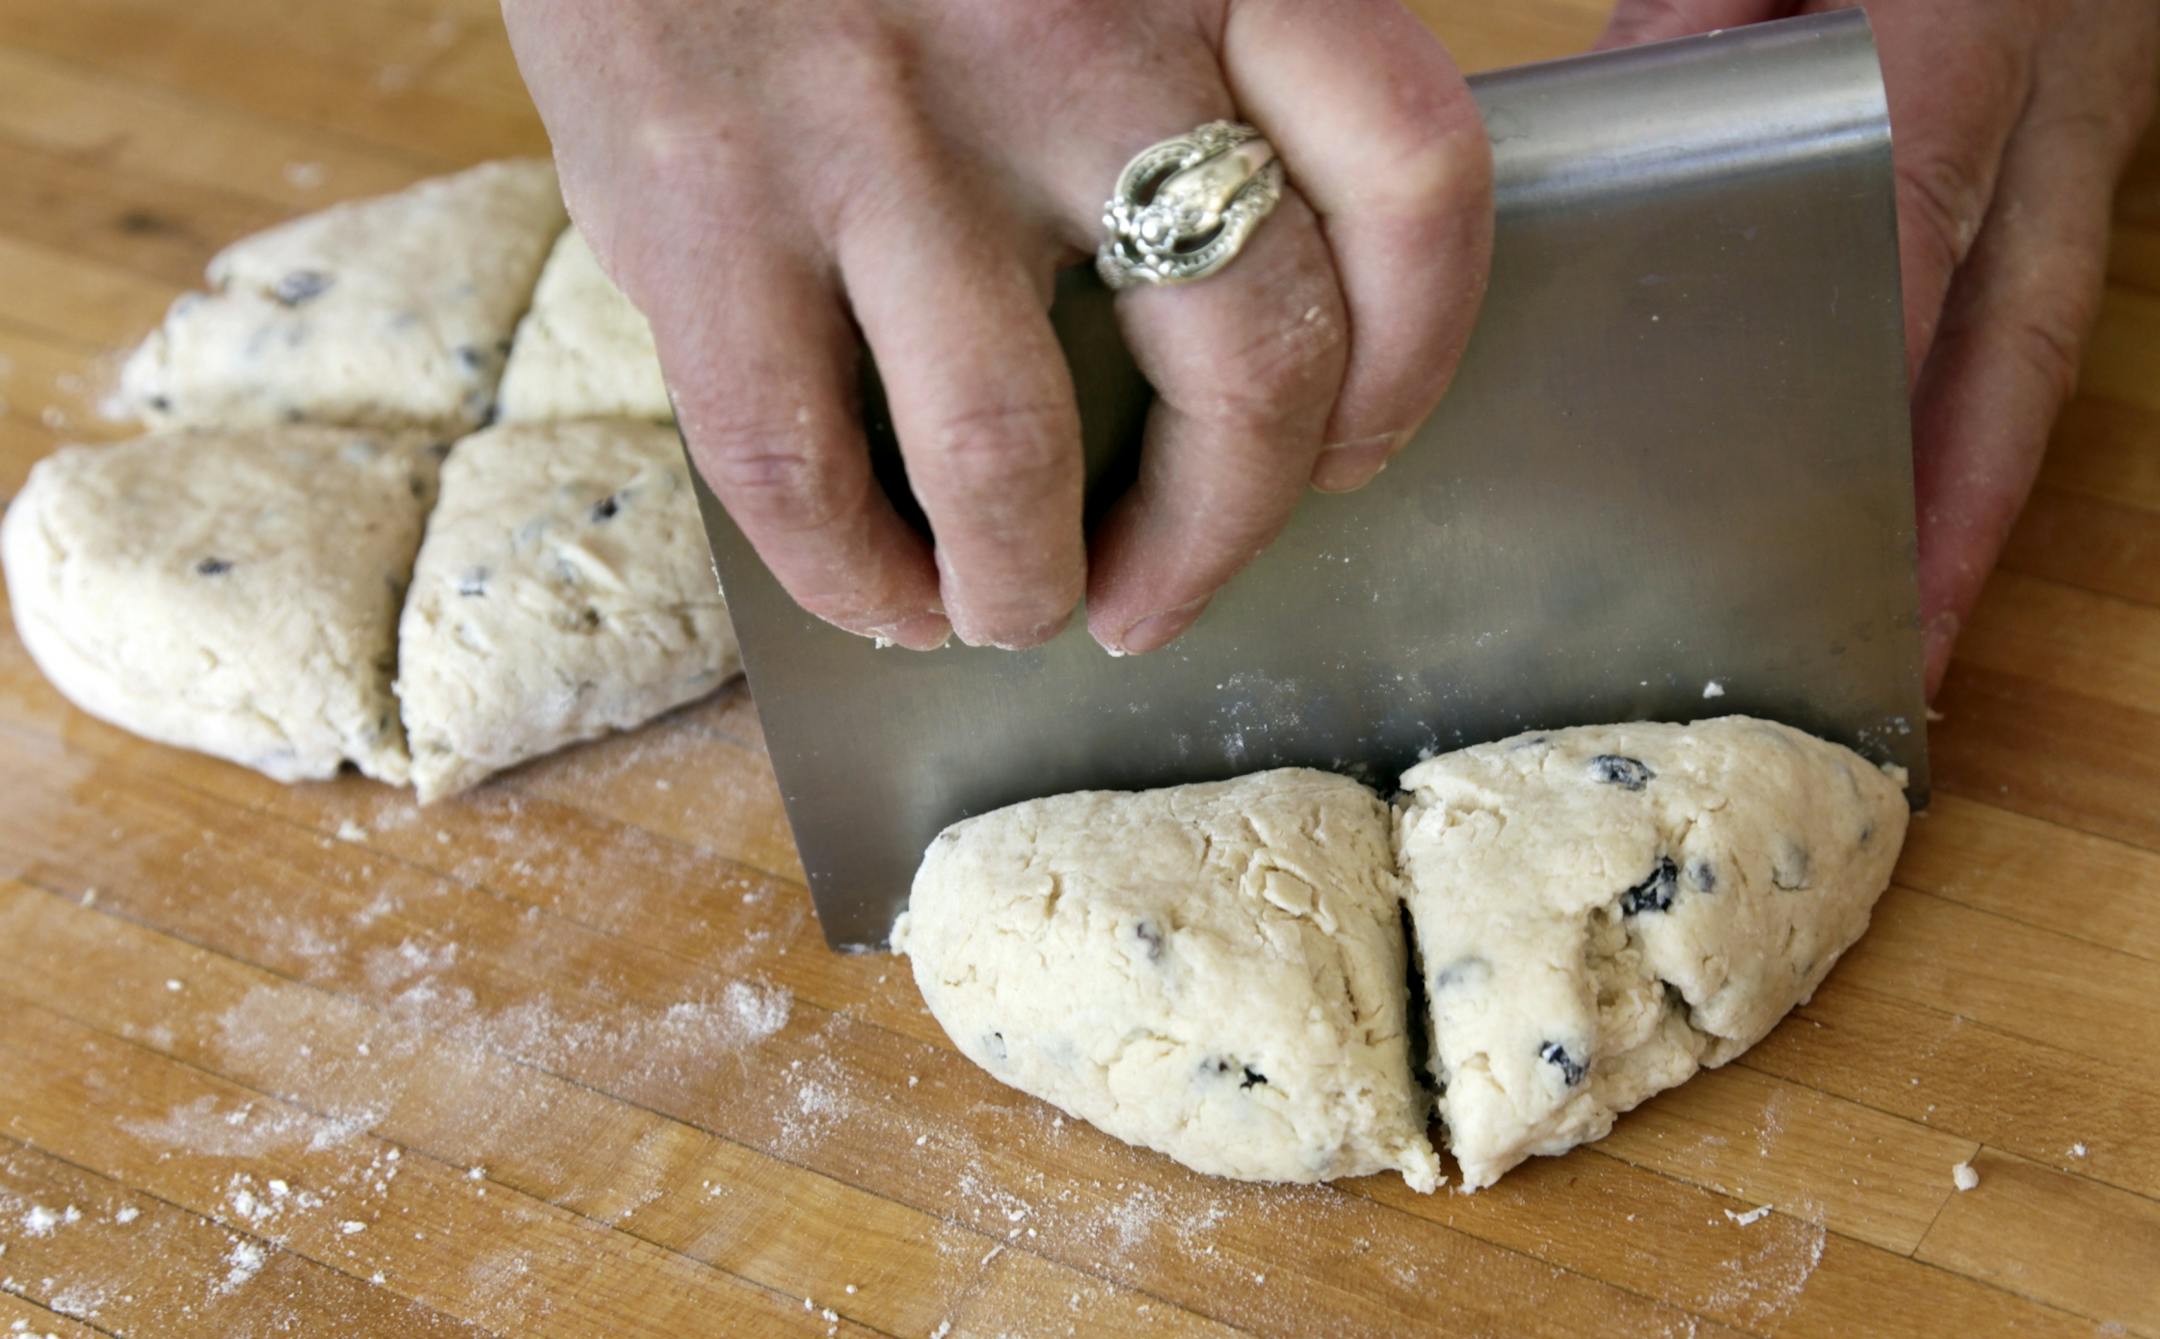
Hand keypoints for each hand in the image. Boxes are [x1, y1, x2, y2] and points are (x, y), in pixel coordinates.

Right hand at [504, 0, 1491, 652]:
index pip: (1412, 181)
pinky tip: (877, 585)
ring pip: (1009, 460)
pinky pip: (800, 466)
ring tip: (1006, 605)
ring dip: (1022, 588)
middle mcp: (1070, 39)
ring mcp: (883, 127)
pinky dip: (853, 576)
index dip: (1407, 366)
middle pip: (1246, 366)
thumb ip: (1200, 68)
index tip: (1345, 451)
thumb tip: (1250, 301)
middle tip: (1158, 591)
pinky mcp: (709, 202)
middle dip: (1214, 537)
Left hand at [1600, 0, 2158, 697]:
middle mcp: (2055, 108)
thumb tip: (1640, 118)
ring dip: (1984, 501)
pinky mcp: (2087, 149)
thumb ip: (1702, 14)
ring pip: (2041, 349)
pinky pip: (2043, 312)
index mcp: (1963, 34)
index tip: (1815, 491)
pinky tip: (1936, 512)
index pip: (1912, 220)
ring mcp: (2090, 135)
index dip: (1869, 372)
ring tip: (1919, 637)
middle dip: (1956, 513)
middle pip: (2009, 341)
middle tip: (1900, 657)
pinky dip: (1991, 426)